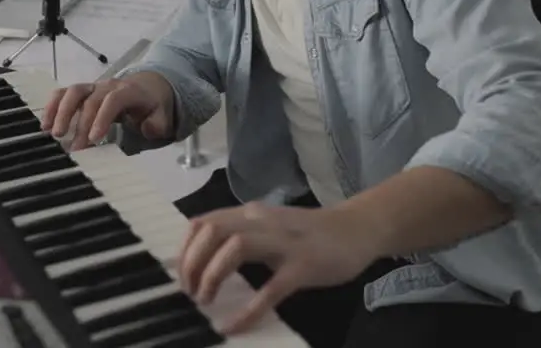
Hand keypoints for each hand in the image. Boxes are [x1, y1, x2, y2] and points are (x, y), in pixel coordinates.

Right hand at [40, 75, 172, 150]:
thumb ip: (157, 123)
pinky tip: (45, 125)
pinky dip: (52, 107)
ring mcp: (93, 87)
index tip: (94, 139)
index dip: (102, 117)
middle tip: (75, 148)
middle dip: (81, 123)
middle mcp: (108, 86)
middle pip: (90, 99)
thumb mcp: (162, 114)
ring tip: (53, 133)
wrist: (148, 85)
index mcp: (129, 91)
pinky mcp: (82, 92)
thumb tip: (146, 128)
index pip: (113, 100)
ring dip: (61, 112)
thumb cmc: (152, 104)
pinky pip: (63, 93)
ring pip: (73, 91)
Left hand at [178, 202, 380, 334]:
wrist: (359, 228)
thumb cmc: (312, 232)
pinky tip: (234, 326)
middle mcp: (263, 222)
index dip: (185, 249)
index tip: (181, 275)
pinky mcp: (303, 266)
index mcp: (251, 214)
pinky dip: (247, 311)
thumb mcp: (271, 227)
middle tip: (190, 291)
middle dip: (192, 262)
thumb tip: (206, 259)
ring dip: (212, 276)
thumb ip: (242, 235)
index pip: (204, 221)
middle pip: (212, 230)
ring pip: (235, 248)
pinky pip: (269, 290)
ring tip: (205, 300)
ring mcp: (284, 243)